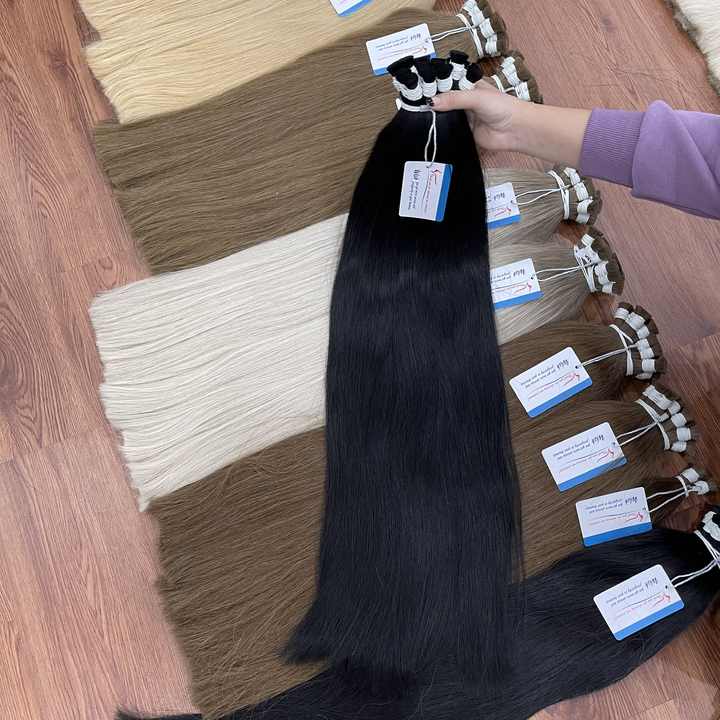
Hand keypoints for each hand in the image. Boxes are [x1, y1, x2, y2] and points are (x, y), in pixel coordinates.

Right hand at [430, 81, 590, 167]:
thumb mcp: (476, 97)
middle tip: (413, 103)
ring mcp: (463, 117)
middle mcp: (464, 100)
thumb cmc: (503, 107)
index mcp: (468, 86)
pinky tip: (429, 130)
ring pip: (444, 116)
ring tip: (416, 116)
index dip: (433, 84)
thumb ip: (454, 99)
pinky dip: (440, 131)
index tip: (416, 87)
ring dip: (434, 117)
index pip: (446, 82)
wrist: (515, 130)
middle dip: (431, 102)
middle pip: (443, 100)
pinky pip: (448, 131)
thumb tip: (431, 102)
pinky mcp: (463, 132)